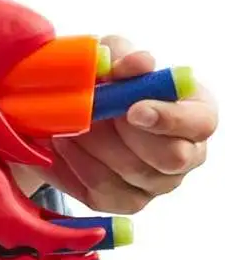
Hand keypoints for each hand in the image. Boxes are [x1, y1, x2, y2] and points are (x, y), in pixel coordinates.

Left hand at [12, 37, 214, 212]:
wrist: (69, 113)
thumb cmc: (106, 82)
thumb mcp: (112, 59)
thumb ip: (125, 57)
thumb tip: (139, 63)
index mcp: (195, 114)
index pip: (200, 122)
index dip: (169, 118)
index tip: (133, 109)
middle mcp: (187, 154)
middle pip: (169, 157)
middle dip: (121, 134)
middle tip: (88, 115)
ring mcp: (158, 183)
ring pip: (128, 174)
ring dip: (90, 147)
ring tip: (66, 125)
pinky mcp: (125, 202)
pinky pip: (101, 192)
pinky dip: (74, 167)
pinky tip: (60, 146)